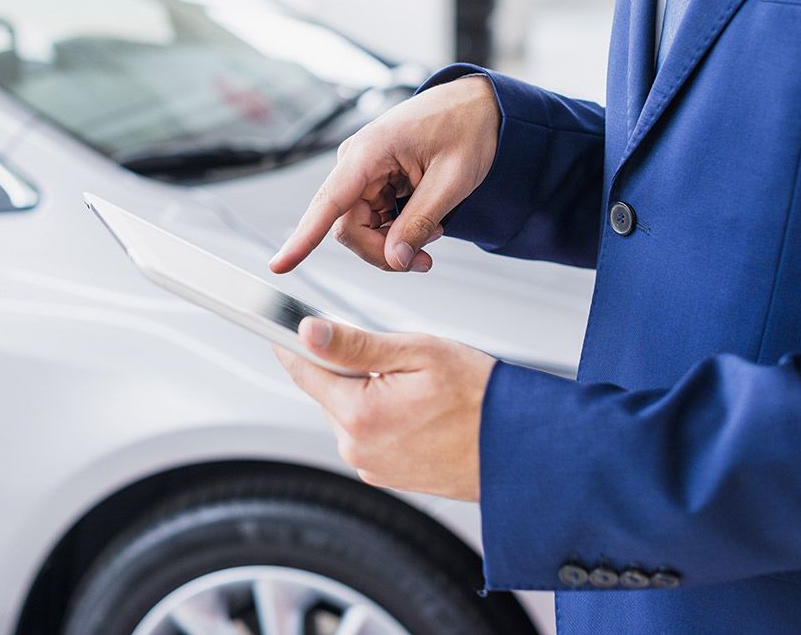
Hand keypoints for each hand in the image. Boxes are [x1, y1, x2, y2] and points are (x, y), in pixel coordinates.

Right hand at [269, 75, 499, 273]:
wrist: (478, 106)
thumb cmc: (467, 128)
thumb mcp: (452, 180)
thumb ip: (419, 222)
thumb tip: (395, 259)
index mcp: (369, 152)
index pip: (328, 202)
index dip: (302, 239)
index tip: (280, 265)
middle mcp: (356, 162)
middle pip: (348, 228)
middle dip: (383, 251)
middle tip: (424, 260)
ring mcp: (363, 172)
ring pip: (360, 228)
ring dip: (393, 243)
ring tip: (434, 233)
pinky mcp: (374, 180)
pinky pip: (373, 219)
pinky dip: (397, 231)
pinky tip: (425, 223)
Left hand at [274, 317, 495, 501]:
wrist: (525, 449)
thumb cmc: (482, 398)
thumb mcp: (418, 353)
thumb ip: (355, 344)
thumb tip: (308, 332)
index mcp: (360, 415)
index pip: (305, 370)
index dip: (292, 342)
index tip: (276, 324)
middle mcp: (358, 447)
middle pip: (329, 391)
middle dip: (351, 368)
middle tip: (396, 360)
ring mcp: (372, 465)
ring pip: (351, 412)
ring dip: (370, 393)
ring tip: (418, 390)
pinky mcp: (388, 475)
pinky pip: (370, 433)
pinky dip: (385, 416)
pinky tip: (421, 412)